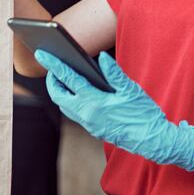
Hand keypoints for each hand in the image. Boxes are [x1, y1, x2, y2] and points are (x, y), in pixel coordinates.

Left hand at [36, 50, 193, 170]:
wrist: (152, 140)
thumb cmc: (144, 113)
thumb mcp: (131, 89)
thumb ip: (114, 72)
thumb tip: (101, 56)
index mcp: (95, 102)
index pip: (68, 79)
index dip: (53, 65)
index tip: (41, 54)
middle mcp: (87, 115)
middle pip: (59, 96)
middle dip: (52, 81)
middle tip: (52, 67)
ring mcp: (89, 124)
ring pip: (65, 107)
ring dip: (60, 92)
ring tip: (62, 78)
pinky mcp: (94, 129)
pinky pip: (74, 114)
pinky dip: (71, 101)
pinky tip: (77, 93)